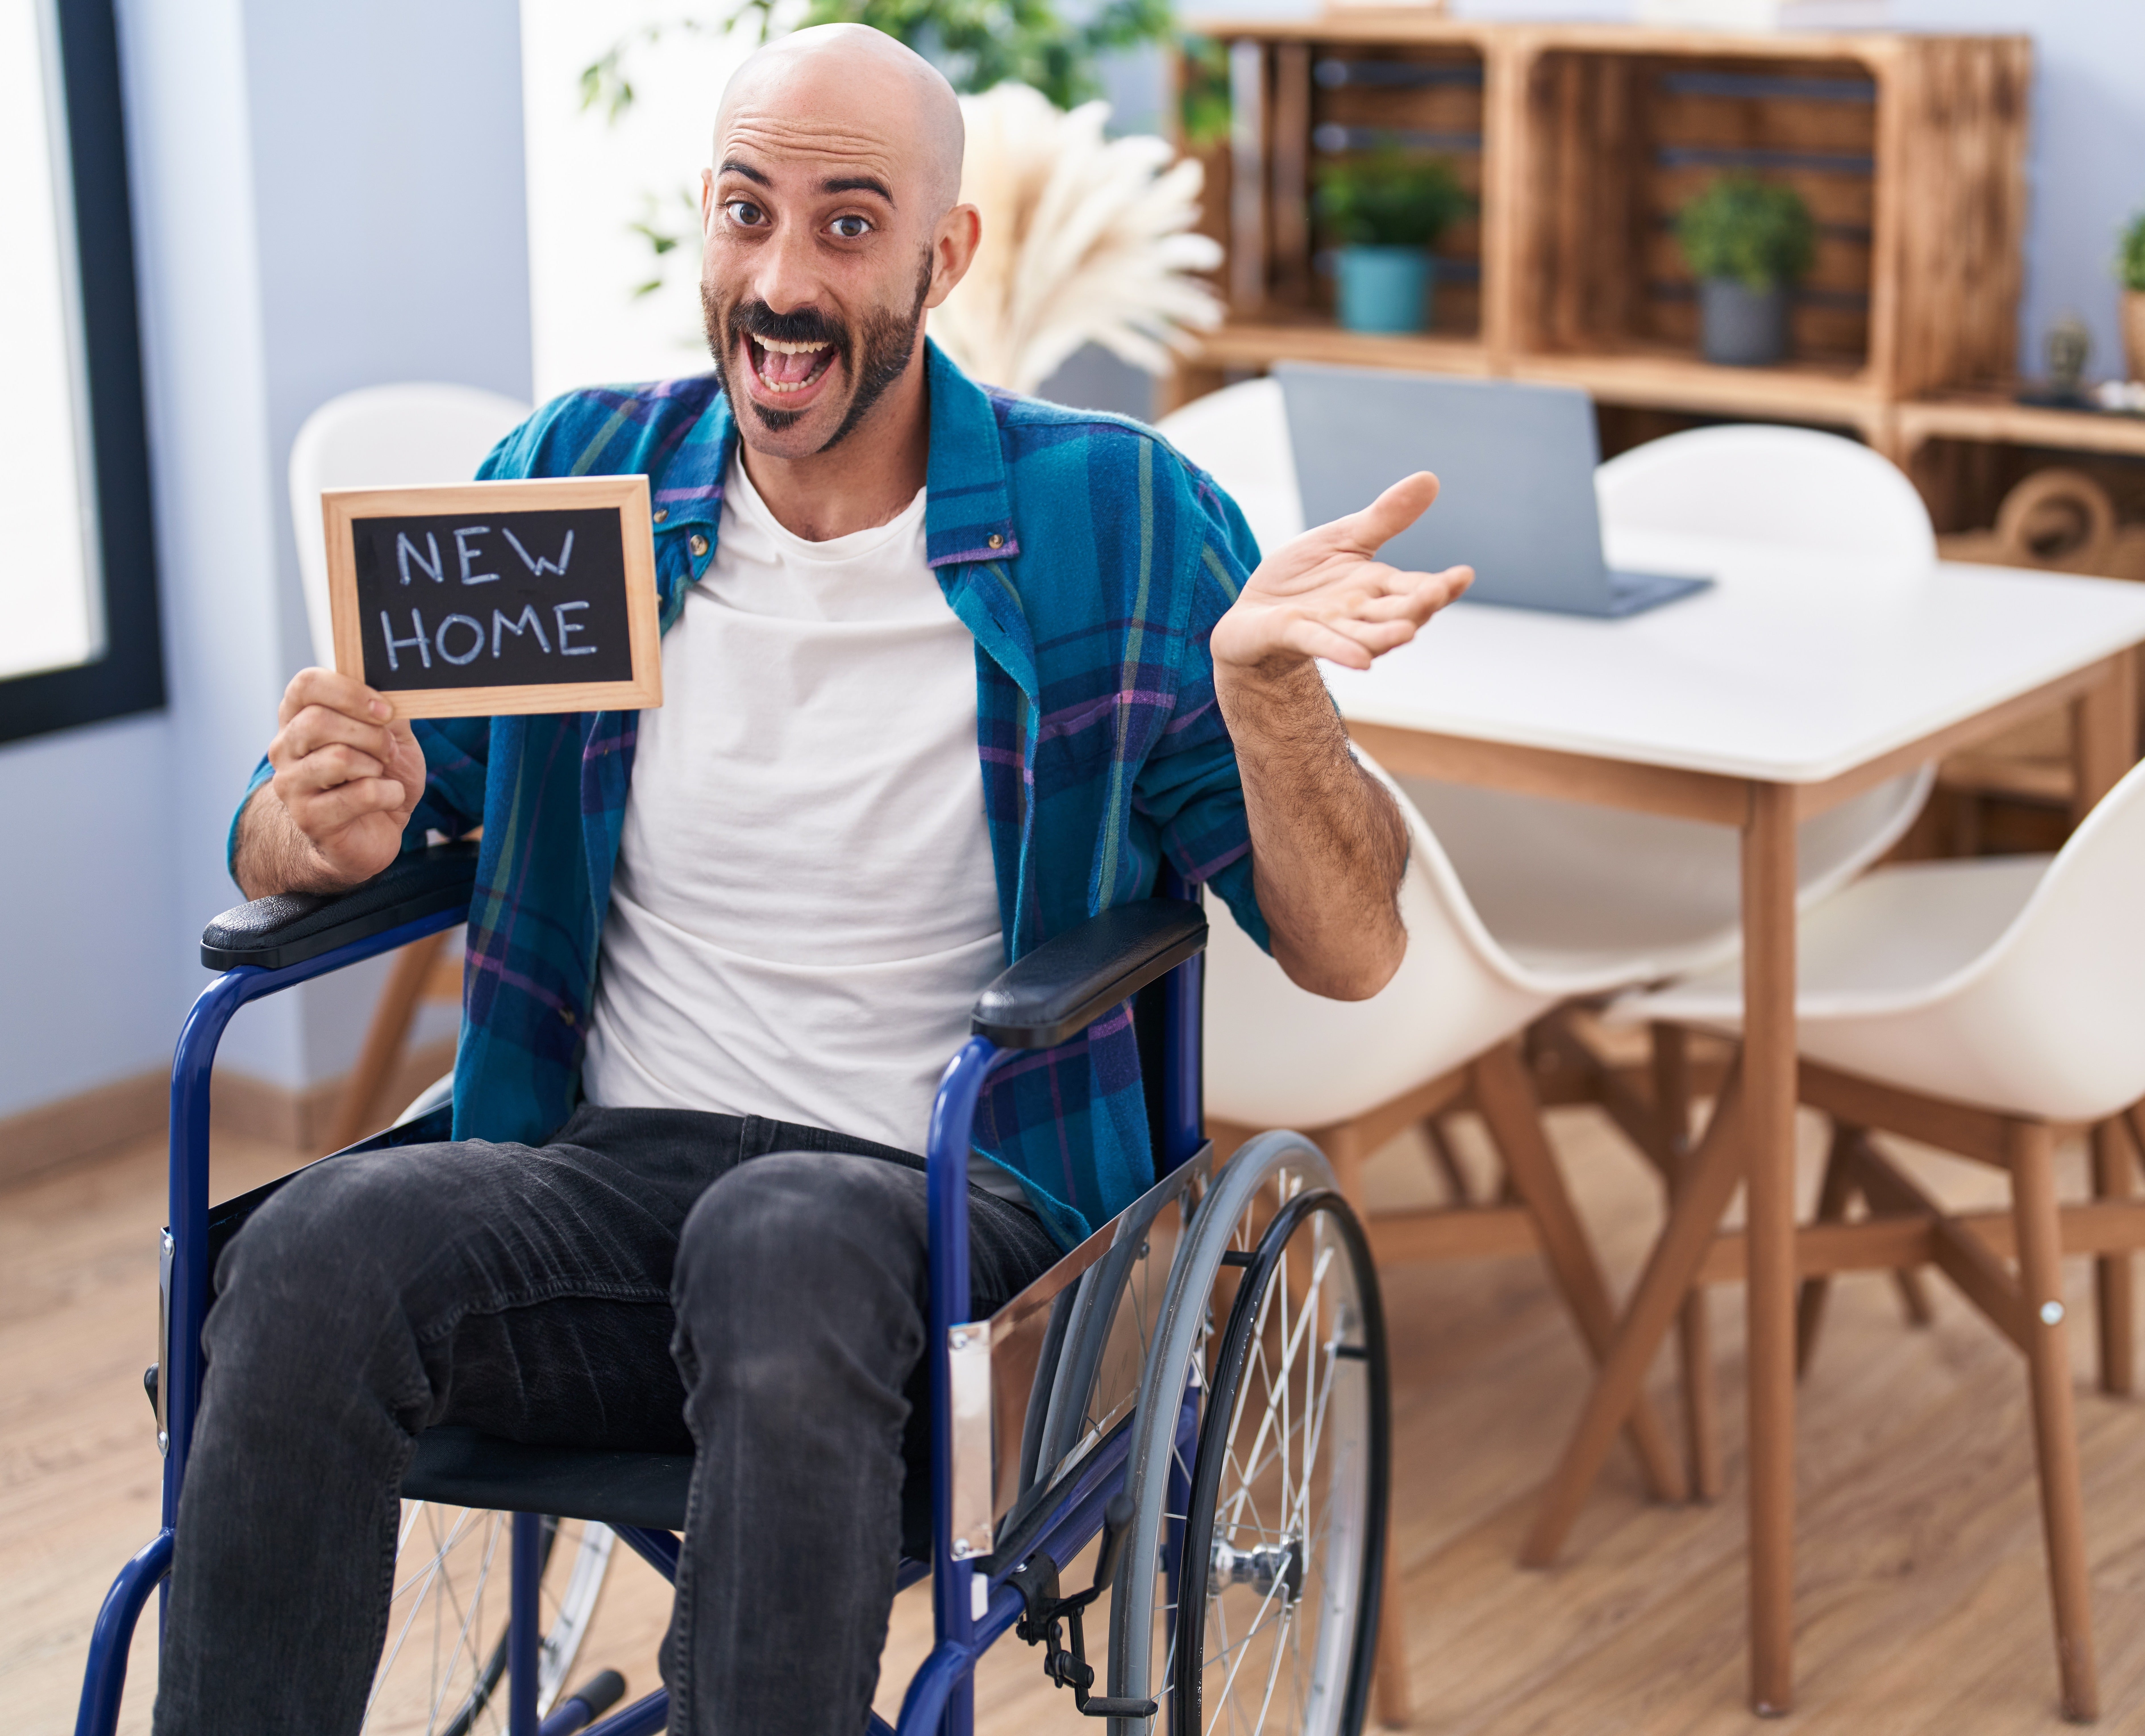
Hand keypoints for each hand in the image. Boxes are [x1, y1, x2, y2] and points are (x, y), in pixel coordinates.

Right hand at [265, 668, 424, 886]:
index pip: (306, 685)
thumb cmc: (379, 777)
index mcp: (299, 717)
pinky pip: (361, 794)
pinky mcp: (309, 818)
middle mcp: (285, 748)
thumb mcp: (392, 736)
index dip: (350, 692)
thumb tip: (392, 690)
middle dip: (371, 734)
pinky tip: (387, 799)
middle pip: (318, 720)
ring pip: (338, 758)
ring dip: (377, 765)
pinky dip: (389, 794)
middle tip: (388, 750)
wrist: (375, 832)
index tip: (385, 710)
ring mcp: (291, 785)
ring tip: (381, 774)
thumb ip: (387, 711)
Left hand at [1210, 472, 1472, 677]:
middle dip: (1419, 606)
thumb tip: (1431, 479)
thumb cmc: (1302, 579)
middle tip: (1438, 593)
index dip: (1441, 585)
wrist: (1253, 611)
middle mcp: (1359, 613)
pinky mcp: (1295, 636)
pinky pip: (1321, 644)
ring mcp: (1330, 628)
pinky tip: (1362, 662)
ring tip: (1408, 632)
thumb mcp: (1343, 538)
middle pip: (1398, 612)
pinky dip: (1341, 651)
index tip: (1463, 575)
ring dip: (1386, 635)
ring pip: (1366, 635)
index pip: (1415, 587)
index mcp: (1375, 587)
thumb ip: (1385, 517)